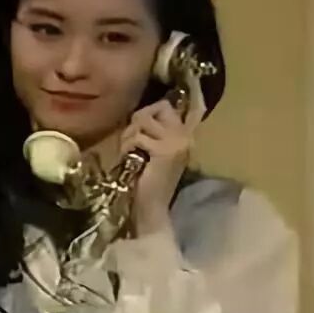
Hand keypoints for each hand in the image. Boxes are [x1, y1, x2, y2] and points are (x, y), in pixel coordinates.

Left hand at [120, 99, 190, 235]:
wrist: (152, 206)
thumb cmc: (147, 178)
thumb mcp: (150, 148)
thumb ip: (150, 130)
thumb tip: (138, 113)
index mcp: (184, 134)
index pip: (166, 106)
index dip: (148, 111)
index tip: (138, 127)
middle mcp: (184, 135)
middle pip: (155, 108)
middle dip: (137, 122)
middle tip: (131, 142)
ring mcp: (177, 142)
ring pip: (144, 120)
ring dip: (129, 135)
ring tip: (129, 151)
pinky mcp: (165, 151)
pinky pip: (139, 137)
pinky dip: (128, 147)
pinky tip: (130, 160)